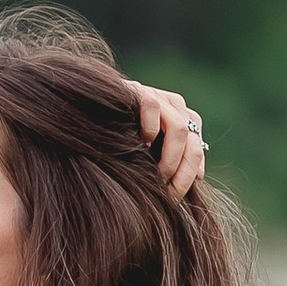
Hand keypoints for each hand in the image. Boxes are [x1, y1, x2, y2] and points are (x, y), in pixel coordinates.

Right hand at [125, 76, 206, 197]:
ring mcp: (157, 95)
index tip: (176, 195)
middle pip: (192, 141)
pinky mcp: (138, 90)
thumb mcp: (150, 152)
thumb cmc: (118, 138)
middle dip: (183, 173)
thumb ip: (172, 160)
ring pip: (179, 129)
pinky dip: (149, 130)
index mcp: (181, 117)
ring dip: (170, 159)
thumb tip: (199, 176)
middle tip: (168, 193)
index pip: (197, 146)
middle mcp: (173, 105)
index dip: (191, 173)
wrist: (87, 111)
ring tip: (157, 176)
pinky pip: (153, 108)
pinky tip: (139, 144)